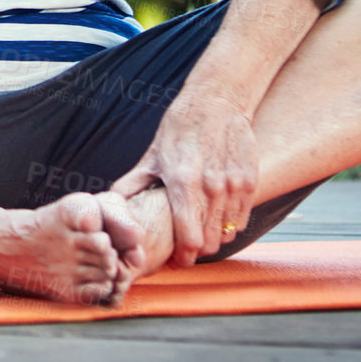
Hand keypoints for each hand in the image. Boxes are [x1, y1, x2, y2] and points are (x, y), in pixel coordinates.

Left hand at [111, 89, 257, 266]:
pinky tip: (217, 217)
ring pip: (228, 233)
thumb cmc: (180, 127)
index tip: (177, 260)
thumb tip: (111, 203)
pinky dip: (230, 224)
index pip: (189, 239)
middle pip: (210, 242)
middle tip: (186, 248)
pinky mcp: (249, 181)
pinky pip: (241, 218)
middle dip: (197, 250)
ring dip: (214, 237)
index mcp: (183, 183)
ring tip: (200, 232)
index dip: (183, 257)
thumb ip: (133, 183)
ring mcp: (234, 186)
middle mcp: (212, 188)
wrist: (217, 102)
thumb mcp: (152, 155)